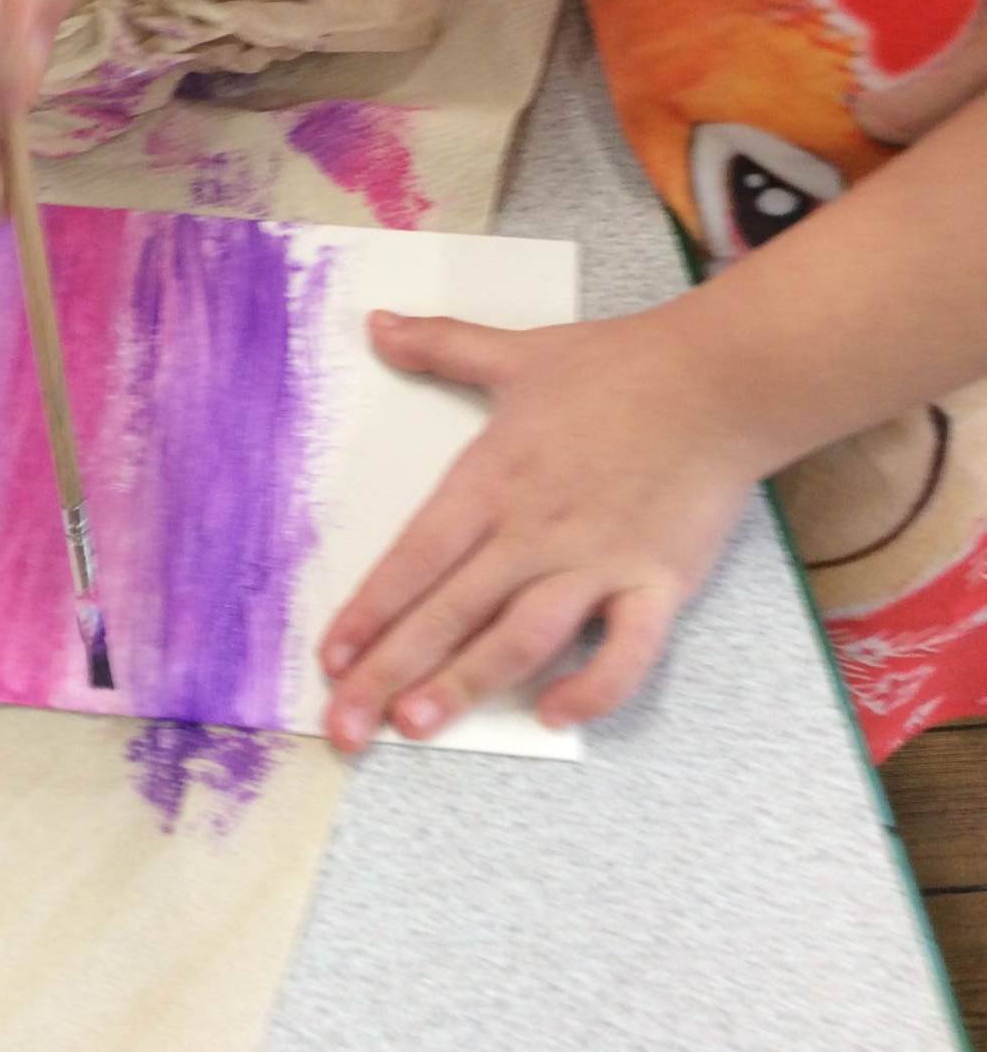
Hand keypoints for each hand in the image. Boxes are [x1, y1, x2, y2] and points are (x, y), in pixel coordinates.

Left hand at [319, 306, 759, 749]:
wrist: (720, 379)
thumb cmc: (617, 366)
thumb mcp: (517, 351)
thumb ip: (441, 345)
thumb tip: (376, 323)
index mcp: (491, 480)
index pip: (413, 559)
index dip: (369, 612)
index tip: (330, 659)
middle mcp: (533, 531)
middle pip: (449, 612)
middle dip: (390, 672)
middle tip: (346, 727)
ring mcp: (596, 563)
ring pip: (520, 638)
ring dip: (466, 685)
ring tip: (417, 726)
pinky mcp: (657, 584)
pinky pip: (625, 652)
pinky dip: (591, 688)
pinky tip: (551, 715)